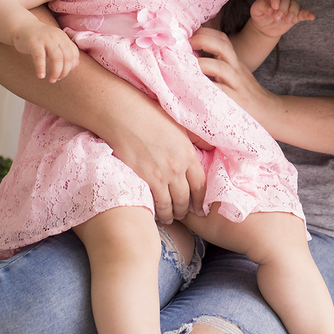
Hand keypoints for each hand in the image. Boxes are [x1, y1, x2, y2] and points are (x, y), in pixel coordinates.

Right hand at [10, 22, 79, 82]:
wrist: (22, 26)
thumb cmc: (39, 38)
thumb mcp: (55, 42)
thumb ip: (65, 52)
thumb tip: (76, 64)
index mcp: (63, 37)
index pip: (74, 53)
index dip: (71, 66)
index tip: (64, 73)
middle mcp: (56, 37)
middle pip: (67, 57)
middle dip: (64, 71)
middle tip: (58, 79)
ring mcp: (45, 39)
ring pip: (57, 58)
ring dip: (56, 72)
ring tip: (52, 80)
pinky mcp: (33, 43)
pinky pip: (39, 57)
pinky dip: (41, 68)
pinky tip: (41, 76)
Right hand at [103, 97, 210, 221]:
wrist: (124, 115)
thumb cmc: (149, 115)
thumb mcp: (179, 125)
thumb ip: (194, 140)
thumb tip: (209, 148)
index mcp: (188, 153)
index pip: (200, 184)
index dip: (201, 198)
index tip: (199, 206)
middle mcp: (178, 167)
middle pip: (186, 197)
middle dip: (185, 209)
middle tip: (184, 215)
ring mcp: (162, 175)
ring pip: (172, 203)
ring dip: (171, 214)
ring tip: (169, 218)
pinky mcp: (145, 179)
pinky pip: (156, 202)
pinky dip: (158, 211)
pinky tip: (156, 214)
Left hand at [191, 27, 278, 124]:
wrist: (267, 110)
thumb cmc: (244, 92)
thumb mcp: (233, 74)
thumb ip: (217, 65)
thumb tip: (189, 58)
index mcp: (233, 61)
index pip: (222, 38)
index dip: (204, 32)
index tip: (188, 35)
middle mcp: (235, 69)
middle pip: (222, 46)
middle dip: (202, 40)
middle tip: (186, 45)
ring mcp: (236, 84)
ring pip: (221, 68)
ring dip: (202, 64)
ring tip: (185, 67)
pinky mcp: (236, 100)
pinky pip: (221, 92)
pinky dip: (207, 88)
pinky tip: (194, 89)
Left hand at [249, 0, 314, 37]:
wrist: (264, 28)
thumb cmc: (259, 16)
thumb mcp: (255, 11)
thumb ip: (260, 7)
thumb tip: (269, 9)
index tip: (274, 7)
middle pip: (286, 0)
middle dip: (282, 9)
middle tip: (276, 19)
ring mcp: (289, 7)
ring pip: (294, 5)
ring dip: (292, 13)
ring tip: (287, 21)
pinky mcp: (294, 15)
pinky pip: (303, 13)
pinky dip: (308, 14)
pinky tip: (312, 17)